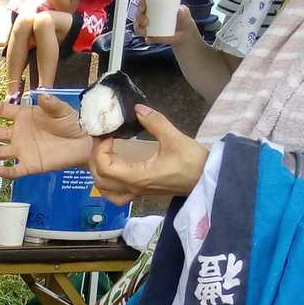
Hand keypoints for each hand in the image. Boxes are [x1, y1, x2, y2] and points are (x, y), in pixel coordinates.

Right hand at [0, 93, 90, 179]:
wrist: (83, 143)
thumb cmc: (71, 123)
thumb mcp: (62, 110)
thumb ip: (51, 104)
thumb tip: (41, 95)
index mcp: (23, 117)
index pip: (3, 111)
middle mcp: (19, 134)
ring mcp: (22, 150)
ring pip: (0, 152)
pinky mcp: (29, 166)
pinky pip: (14, 170)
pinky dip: (5, 171)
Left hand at [89, 105, 208, 204]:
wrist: (207, 179)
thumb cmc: (193, 161)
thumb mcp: (174, 138)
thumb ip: (155, 122)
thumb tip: (138, 108)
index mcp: (137, 177)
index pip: (104, 167)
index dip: (100, 149)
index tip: (107, 134)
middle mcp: (133, 187)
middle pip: (100, 179)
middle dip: (96, 158)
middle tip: (103, 140)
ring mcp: (137, 193)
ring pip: (106, 191)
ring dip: (99, 174)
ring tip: (104, 155)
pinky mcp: (142, 193)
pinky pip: (117, 195)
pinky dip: (108, 185)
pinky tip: (112, 172)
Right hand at [136, 3, 194, 44]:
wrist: (184, 34)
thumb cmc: (183, 20)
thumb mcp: (185, 13)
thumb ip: (184, 11)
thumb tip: (180, 10)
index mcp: (156, 6)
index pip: (145, 2)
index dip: (141, 3)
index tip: (143, 8)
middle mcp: (150, 15)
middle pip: (139, 14)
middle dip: (139, 18)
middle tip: (146, 22)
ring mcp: (148, 26)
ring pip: (138, 26)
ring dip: (139, 29)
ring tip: (146, 32)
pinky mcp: (150, 35)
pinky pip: (144, 37)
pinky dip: (146, 38)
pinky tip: (149, 38)